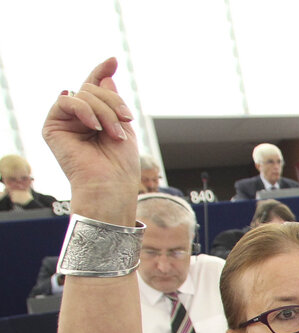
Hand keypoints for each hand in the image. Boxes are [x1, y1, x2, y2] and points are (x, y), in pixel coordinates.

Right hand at [42, 58, 137, 210]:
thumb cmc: (120, 164)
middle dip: (114, 104)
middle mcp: (78, 117)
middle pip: (94, 90)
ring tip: (114, 133)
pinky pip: (66, 101)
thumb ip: (112, 102)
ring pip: (83, 94)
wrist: (110, 185)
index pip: (95, 89)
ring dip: (104, 111)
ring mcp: (65, 121)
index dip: (102, 73)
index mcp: (95, 117)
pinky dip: (84, 110)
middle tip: (126, 122)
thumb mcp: (123, 127)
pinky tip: (94, 127)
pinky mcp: (52, 126)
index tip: (113, 60)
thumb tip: (105, 77)